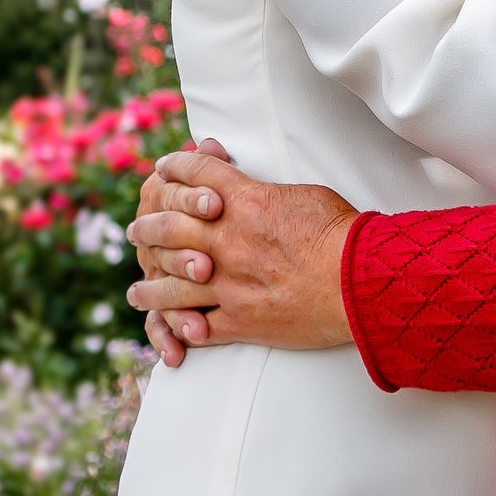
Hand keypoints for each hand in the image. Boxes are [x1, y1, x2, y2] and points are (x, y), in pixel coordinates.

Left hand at [125, 149, 358, 351]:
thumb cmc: (343, 234)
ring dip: (150, 288)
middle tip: (135, 231)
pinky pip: (198, 327)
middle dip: (147, 226)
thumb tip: (257, 192)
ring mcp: (229, 284)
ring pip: (172, 285)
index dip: (175, 166)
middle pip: (169, 227)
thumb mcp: (305, 195)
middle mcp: (227, 241)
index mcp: (245, 202)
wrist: (360, 281)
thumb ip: (269, 194)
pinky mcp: (241, 322)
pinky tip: (171, 329)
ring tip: (137, 291)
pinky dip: (181, 329)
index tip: (163, 167)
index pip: (196, 174)